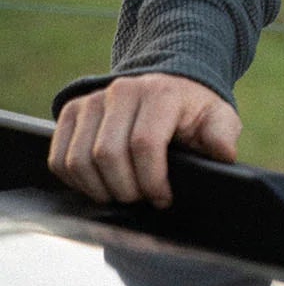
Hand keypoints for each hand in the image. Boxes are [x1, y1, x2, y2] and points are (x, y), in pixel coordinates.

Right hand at [50, 73, 241, 209]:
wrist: (167, 87)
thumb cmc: (192, 111)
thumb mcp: (218, 118)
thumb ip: (222, 135)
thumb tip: (222, 154)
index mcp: (160, 93)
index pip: (144, 144)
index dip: (151, 181)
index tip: (163, 198)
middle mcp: (122, 91)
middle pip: (107, 155)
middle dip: (126, 189)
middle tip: (141, 198)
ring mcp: (93, 100)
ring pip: (79, 159)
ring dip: (100, 189)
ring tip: (123, 193)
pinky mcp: (72, 111)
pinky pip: (59, 157)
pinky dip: (77, 181)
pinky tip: (100, 185)